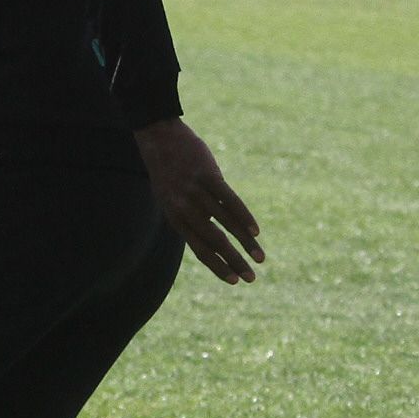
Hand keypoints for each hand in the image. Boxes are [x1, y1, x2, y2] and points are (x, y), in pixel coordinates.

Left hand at [135, 118, 263, 283]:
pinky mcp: (208, 176)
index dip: (217, 267)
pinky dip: (244, 218)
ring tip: (260, 257)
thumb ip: (189, 216)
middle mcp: (185, 210)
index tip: (233, 281)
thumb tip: (211, 233)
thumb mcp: (171, 198)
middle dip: (234, 262)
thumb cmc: (168, 170)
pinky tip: (256, 231)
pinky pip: (229, 201)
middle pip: (214, 243)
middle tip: (251, 279)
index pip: (199, 250)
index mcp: (175, 219)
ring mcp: (196, 193)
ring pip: (225, 224)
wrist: (158, 137)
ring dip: (245, 243)